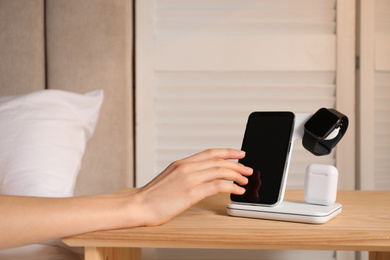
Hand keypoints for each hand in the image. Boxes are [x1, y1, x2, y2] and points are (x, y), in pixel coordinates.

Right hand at [131, 149, 252, 225]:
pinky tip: (237, 190)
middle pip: (218, 160)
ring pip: (220, 170)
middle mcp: (187, 167)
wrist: (139, 206)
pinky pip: (217, 185)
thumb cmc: (152, 196)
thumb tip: (200, 177)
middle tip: (248, 168)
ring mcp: (189, 178)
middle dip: (237, 163)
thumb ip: (184, 175)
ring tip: (245, 180)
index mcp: (181, 163)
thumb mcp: (169, 178)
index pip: (210, 152)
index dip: (227, 151)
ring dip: (237, 174)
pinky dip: (231, 186)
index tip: (238, 153)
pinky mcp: (191, 192)